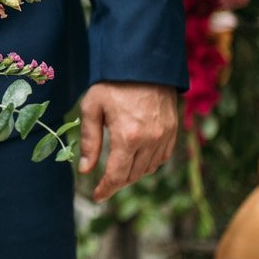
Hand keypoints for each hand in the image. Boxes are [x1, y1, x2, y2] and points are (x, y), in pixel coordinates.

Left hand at [77, 82, 178, 201]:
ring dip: (133, 174)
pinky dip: (149, 163)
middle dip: (117, 182)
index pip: (117, 176)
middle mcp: (150, 140)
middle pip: (133, 176)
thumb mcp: (92, 108)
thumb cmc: (112, 83)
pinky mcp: (173, 130)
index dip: (106, 190)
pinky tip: (137, 159)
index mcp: (127, 137)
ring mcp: (165, 135)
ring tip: (119, 170)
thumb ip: (89, 142)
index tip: (97, 196)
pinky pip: (162, 157)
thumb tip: (85, 170)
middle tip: (104, 183)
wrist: (143, 62)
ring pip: (149, 169)